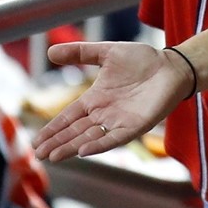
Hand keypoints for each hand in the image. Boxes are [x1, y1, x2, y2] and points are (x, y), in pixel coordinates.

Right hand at [33, 41, 190, 161]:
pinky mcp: (135, 126)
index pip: (68, 117)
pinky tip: (83, 150)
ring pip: (89, 137)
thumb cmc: (142, 60)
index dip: (52, 128)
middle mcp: (104, 114)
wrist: (171, 65)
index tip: (36, 140)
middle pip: (75, 131)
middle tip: (39, 154)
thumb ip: (80, 53)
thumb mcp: (107, 53)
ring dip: (71, 146)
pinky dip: (98, 144)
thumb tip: (49, 51)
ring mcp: (118, 121)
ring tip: (54, 155)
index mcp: (95, 99)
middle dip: (57, 142)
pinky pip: (114, 138)